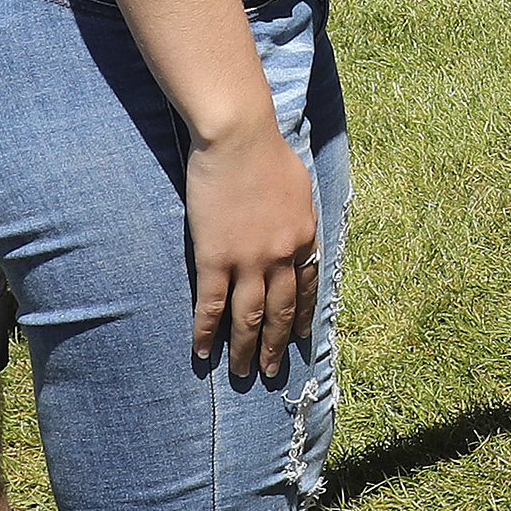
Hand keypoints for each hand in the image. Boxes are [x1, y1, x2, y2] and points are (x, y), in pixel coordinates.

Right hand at [187, 125, 321, 383]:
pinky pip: (212, 305)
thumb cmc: (267, 152)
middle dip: (275, 344)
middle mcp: (282, 256)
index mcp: (304, 237)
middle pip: (280, 311)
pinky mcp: (215, 258)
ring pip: (249, 317)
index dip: (302, 316)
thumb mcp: (298, 187)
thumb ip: (298, 216)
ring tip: (242, 373)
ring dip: (245, 348)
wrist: (239, 137)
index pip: (306, 287)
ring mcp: (249, 260)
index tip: (299, 338)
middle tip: (269, 371)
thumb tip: (297, 233)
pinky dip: (207, 331)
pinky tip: (204, 351)